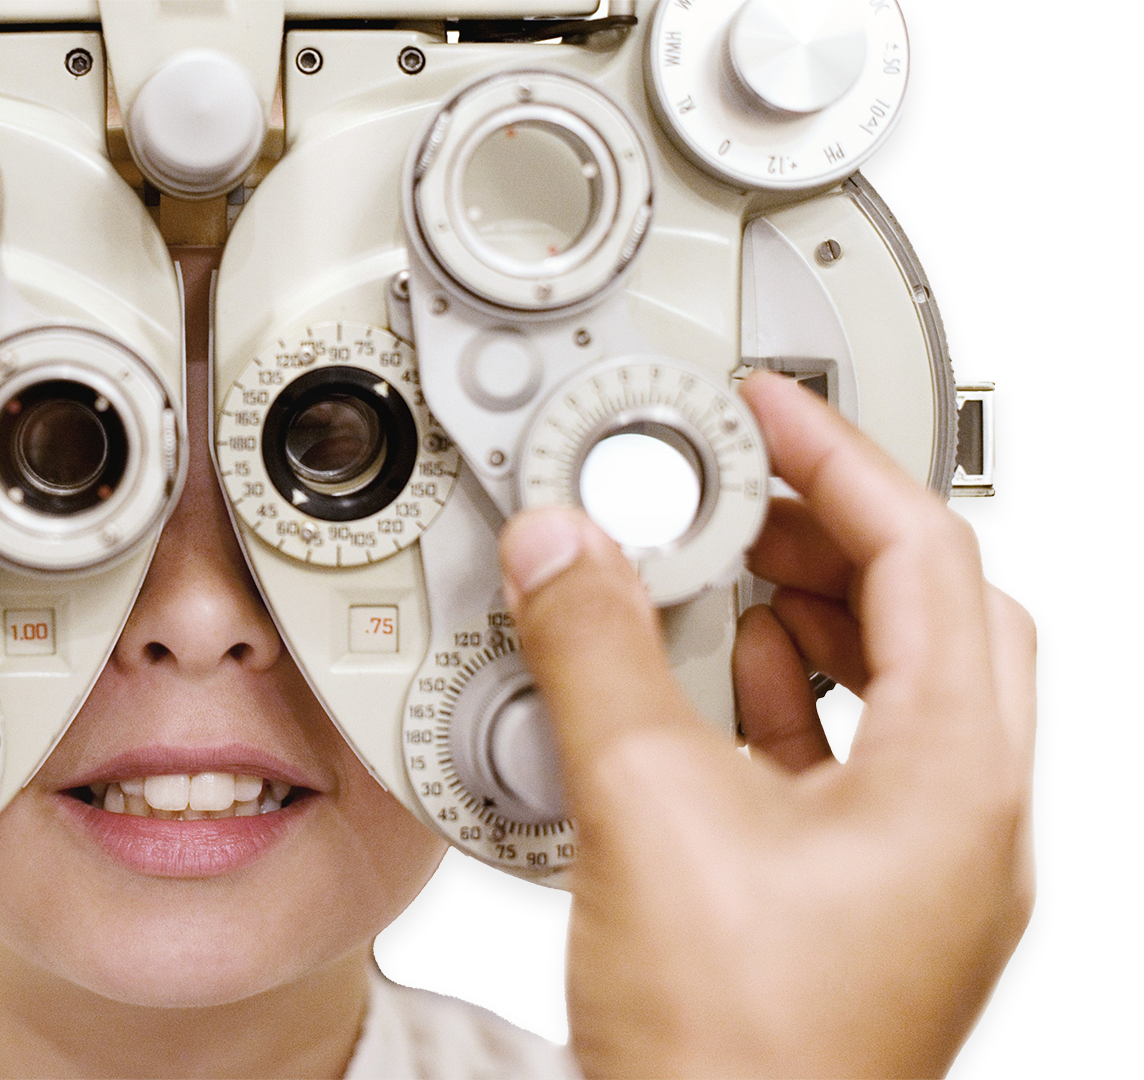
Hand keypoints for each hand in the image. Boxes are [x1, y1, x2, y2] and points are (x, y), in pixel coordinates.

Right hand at [497, 372, 1036, 1079]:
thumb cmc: (736, 1057)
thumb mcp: (644, 811)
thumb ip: (595, 654)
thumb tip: (565, 553)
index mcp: (954, 781)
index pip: (929, 558)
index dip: (842, 459)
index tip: (770, 410)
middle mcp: (963, 823)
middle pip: (933, 616)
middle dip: (832, 531)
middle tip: (745, 483)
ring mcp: (919, 872)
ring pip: (895, 689)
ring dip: (811, 613)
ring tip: (723, 567)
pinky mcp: (858, 907)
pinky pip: (846, 760)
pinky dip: (785, 697)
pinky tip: (710, 685)